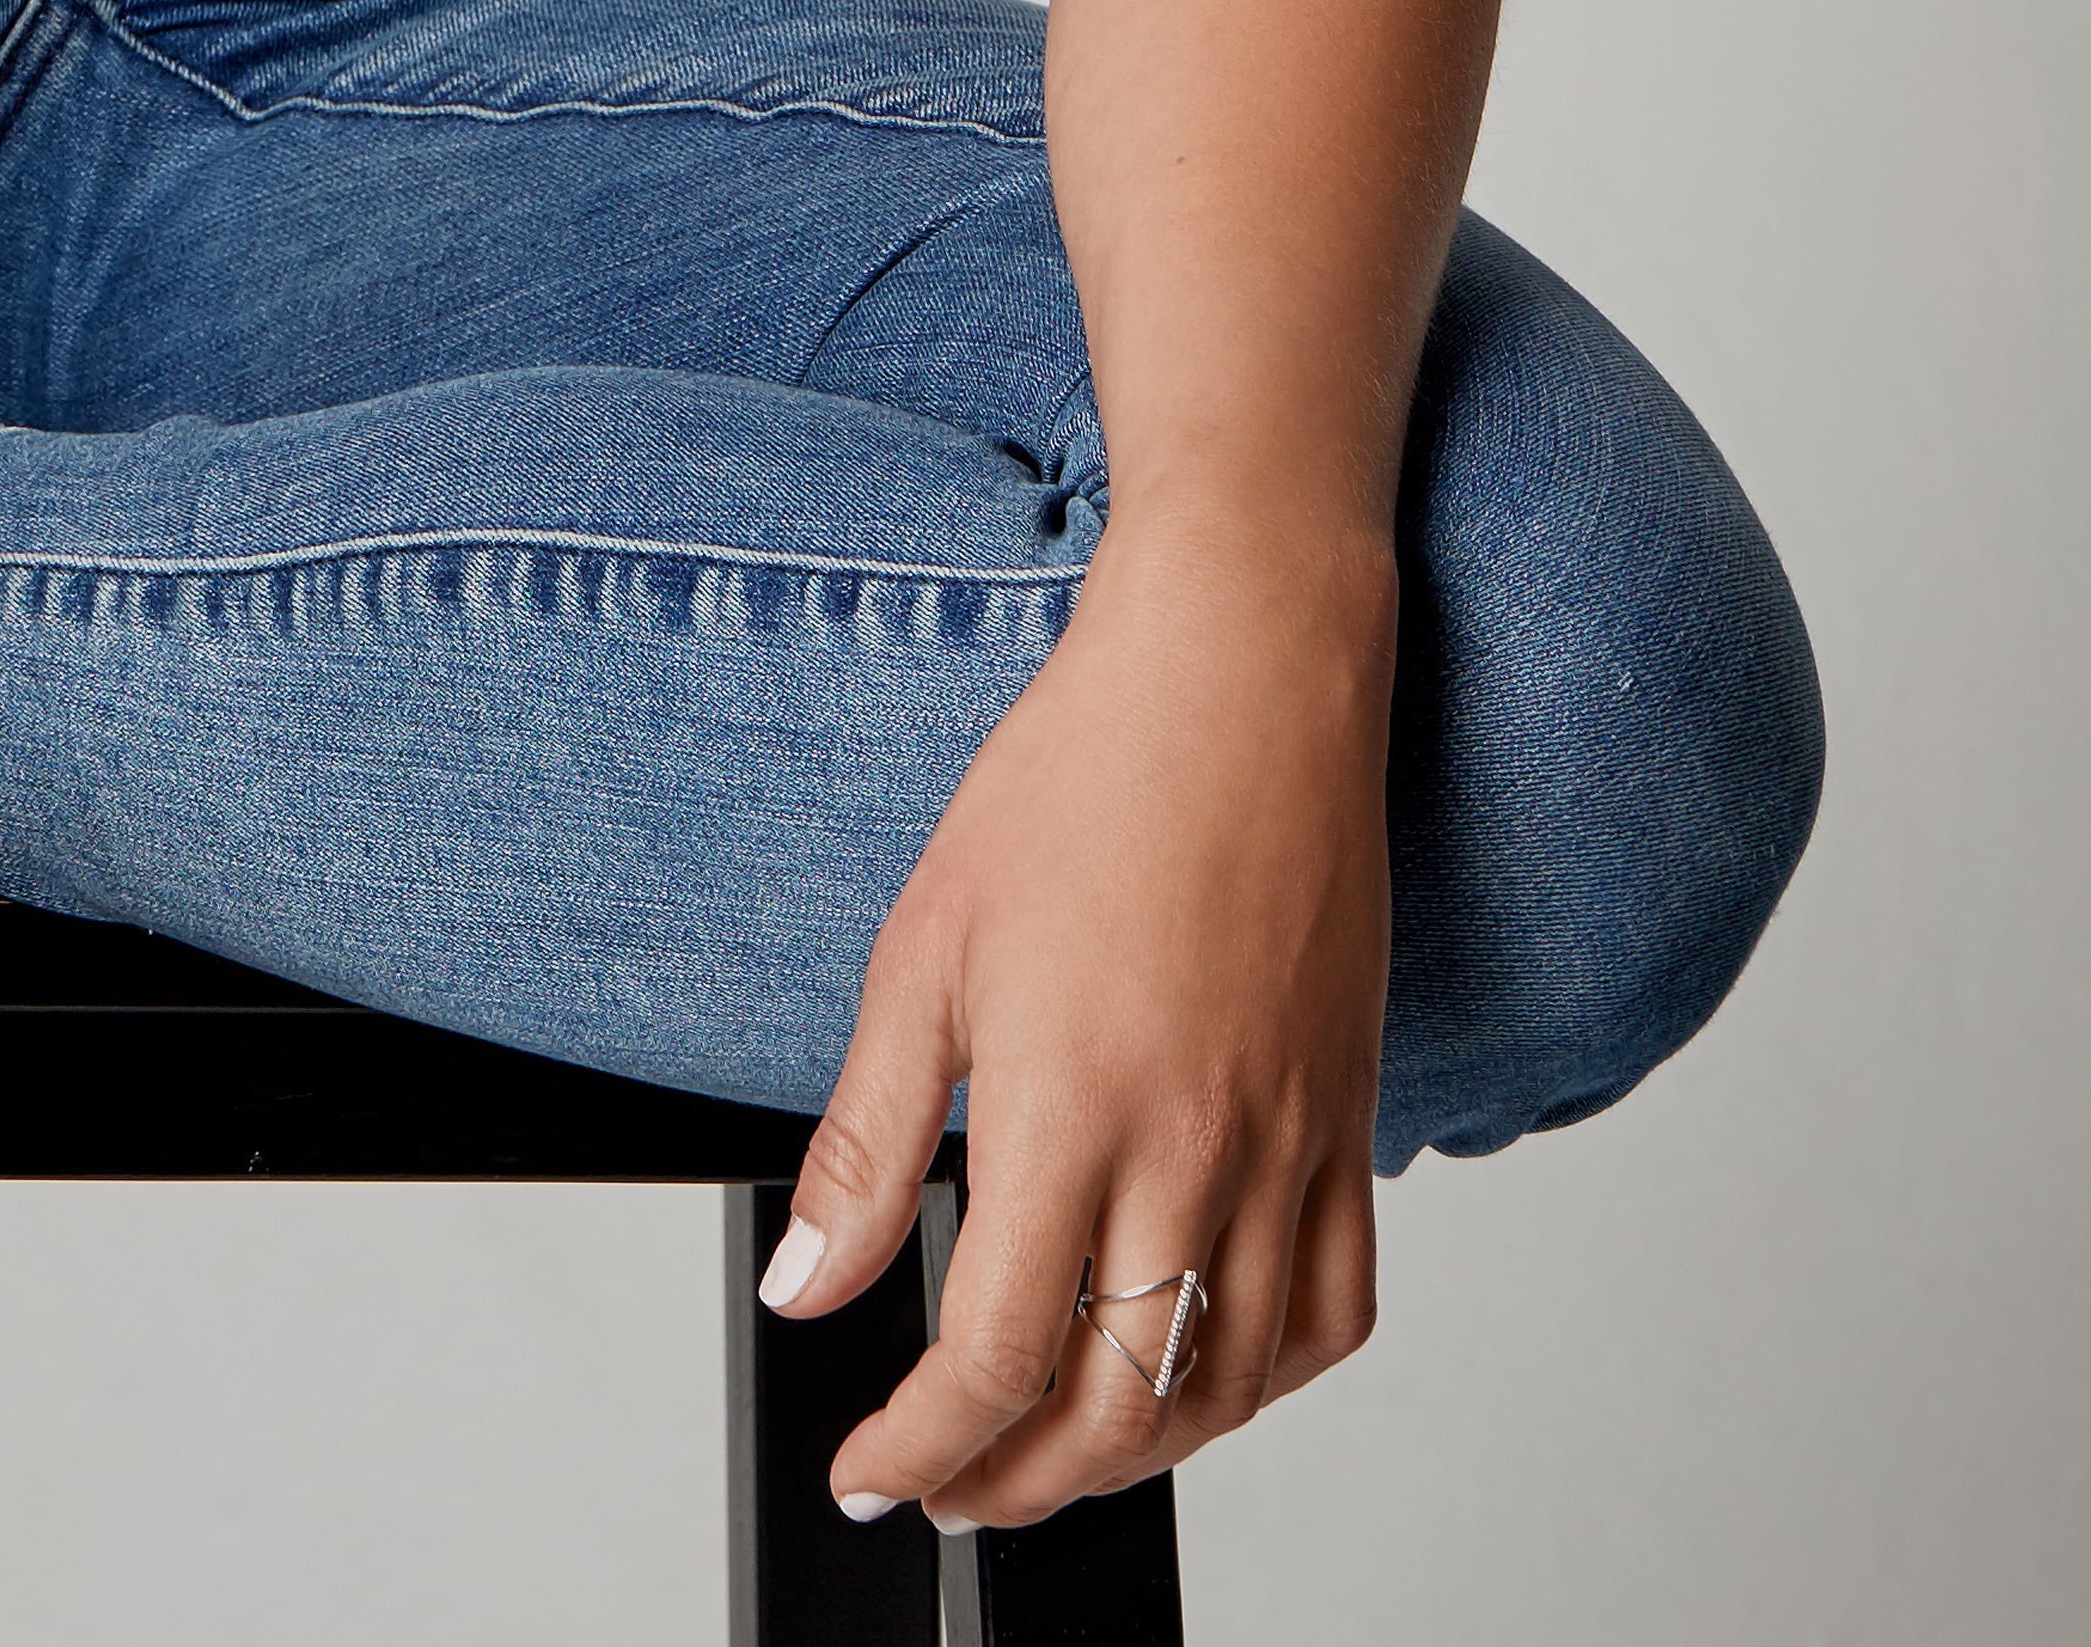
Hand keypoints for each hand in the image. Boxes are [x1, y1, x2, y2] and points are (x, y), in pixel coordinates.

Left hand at [773, 512, 1395, 1530]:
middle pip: (1117, 1409)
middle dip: (1017, 1484)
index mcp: (1075, 1110)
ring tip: (1050, 1451)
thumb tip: (806, 1292)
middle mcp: (1199, 1149)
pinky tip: (1198, 1369)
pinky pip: (1331, 1314)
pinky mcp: (1353, 1123)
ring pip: (1229, 1386)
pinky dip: (1260, 1380)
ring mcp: (1292, 1145)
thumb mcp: (924, 949)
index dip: (925, 1445)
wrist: (1244, 673)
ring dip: (1134, 1454)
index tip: (874, 1471)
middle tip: (947, 1483)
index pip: (998, 1359)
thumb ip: (868, 1146)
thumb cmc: (1085, 778)